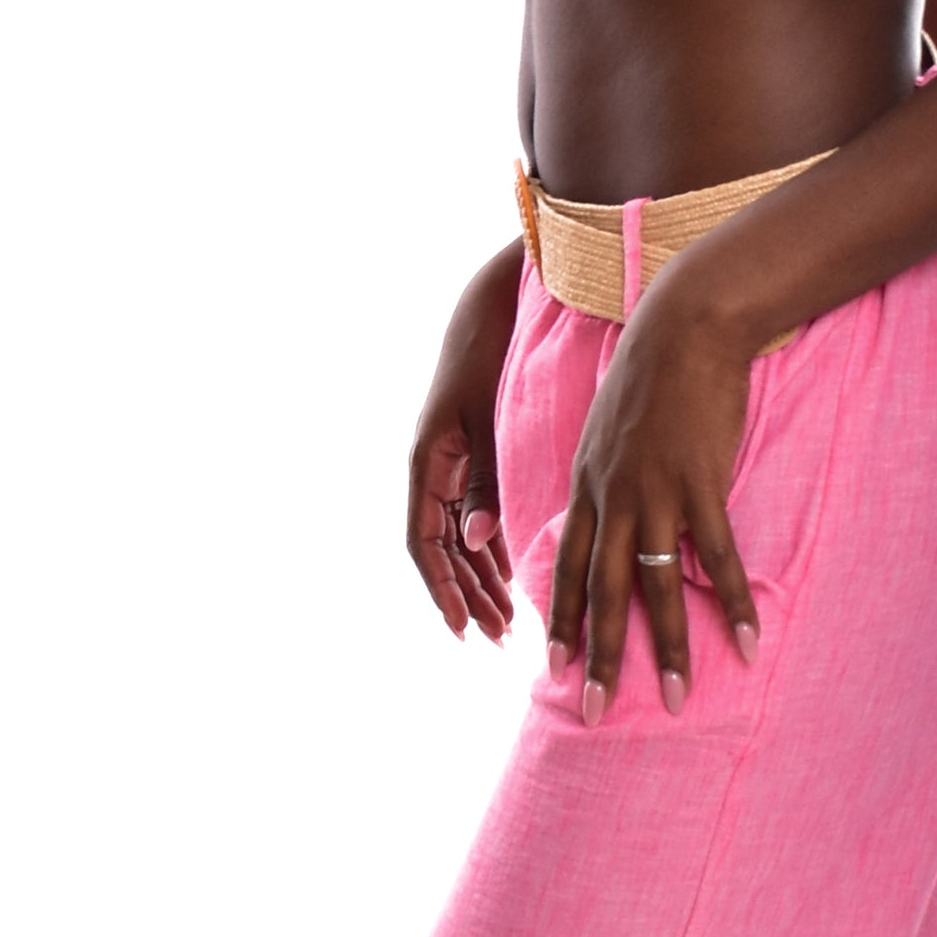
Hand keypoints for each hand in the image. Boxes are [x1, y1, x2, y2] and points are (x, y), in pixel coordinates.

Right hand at [407, 241, 523, 644]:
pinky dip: (494, 550)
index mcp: (427, 463)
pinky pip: (479, 517)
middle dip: (468, 596)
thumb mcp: (482, 416)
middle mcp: (436, 470)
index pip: (423, 544)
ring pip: (463, 539)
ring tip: (508, 621)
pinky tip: (513, 578)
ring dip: (482, 580)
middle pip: (444, 552)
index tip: (461, 628)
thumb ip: (481, 480)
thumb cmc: (486, 350)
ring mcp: (454, 465)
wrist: (494, 299)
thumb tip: (474, 540)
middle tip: (497, 636)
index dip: (441, 589)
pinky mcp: (475, 458)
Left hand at [546, 293, 759, 723]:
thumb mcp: (606, 433)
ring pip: (656, 587)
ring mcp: (655, 494)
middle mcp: (613, 499)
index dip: (560, 622)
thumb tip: (600, 516)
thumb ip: (601, 481)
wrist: (683, 325)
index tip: (553, 669)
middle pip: (601, 593)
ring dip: (667, 648)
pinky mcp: (700, 483)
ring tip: (674, 699)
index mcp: (586, 489)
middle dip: (598, 658)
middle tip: (594, 712)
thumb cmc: (649, 379)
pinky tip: (746, 642)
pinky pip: (717, 558)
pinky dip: (732, 603)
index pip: (565, 569)